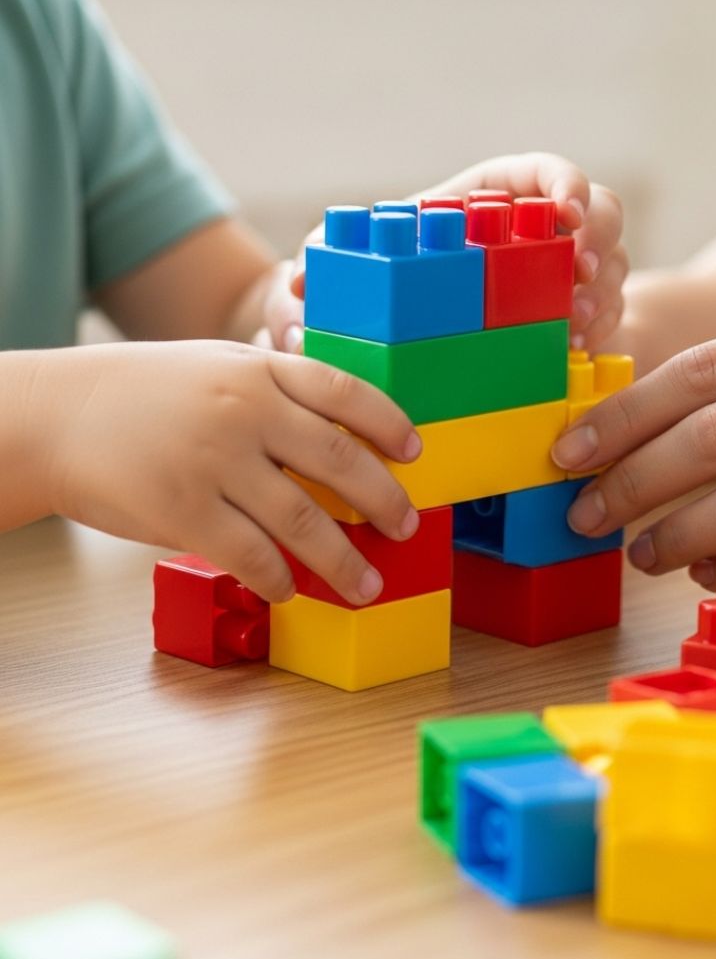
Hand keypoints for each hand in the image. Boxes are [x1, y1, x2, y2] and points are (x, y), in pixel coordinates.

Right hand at [38, 342, 420, 603]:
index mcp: (257, 372)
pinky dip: (279, 579)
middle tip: (406, 528)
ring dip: (344, 561)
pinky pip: (250, 555)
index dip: (389, 423)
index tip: (415, 453)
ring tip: (367, 585)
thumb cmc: (147, 395)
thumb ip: (275, 391)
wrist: (57, 416)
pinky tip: (290, 590)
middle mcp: (244, 412)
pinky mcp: (182, 510)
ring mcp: (214, 461)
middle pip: (339, 461)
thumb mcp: (216, 368)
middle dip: (384, 501)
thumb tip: (342, 438)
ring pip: (303, 521)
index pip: (343, 392)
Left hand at [262, 152, 626, 352]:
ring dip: (600, 296)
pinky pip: (606, 320)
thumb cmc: (374, 286)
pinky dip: (596, 335)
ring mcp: (560, 279)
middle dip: (597, 243)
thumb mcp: (346, 269)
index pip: (545, 173)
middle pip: (599, 217)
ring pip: (610, 270)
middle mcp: (536, 234)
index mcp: (491, 199)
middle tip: (577, 275)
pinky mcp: (570, 323)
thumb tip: (298, 287)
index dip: (566, 184)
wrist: (398, 337)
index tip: (566, 211)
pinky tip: (571, 354)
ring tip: (573, 327)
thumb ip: (322, 266)